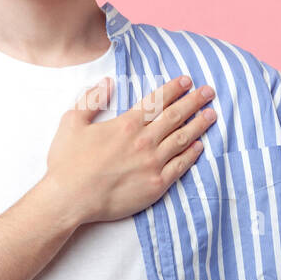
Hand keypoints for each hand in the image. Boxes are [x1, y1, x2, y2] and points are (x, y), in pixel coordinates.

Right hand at [44, 75, 216, 225]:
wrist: (70, 199)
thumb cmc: (67, 162)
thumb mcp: (71, 122)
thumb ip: (90, 100)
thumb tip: (106, 82)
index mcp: (126, 124)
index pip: (156, 101)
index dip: (174, 89)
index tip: (187, 80)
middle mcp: (144, 141)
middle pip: (175, 116)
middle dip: (194, 101)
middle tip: (209, 91)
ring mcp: (152, 163)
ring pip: (182, 139)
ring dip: (199, 125)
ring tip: (212, 114)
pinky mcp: (156, 184)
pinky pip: (180, 166)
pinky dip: (192, 154)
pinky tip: (200, 146)